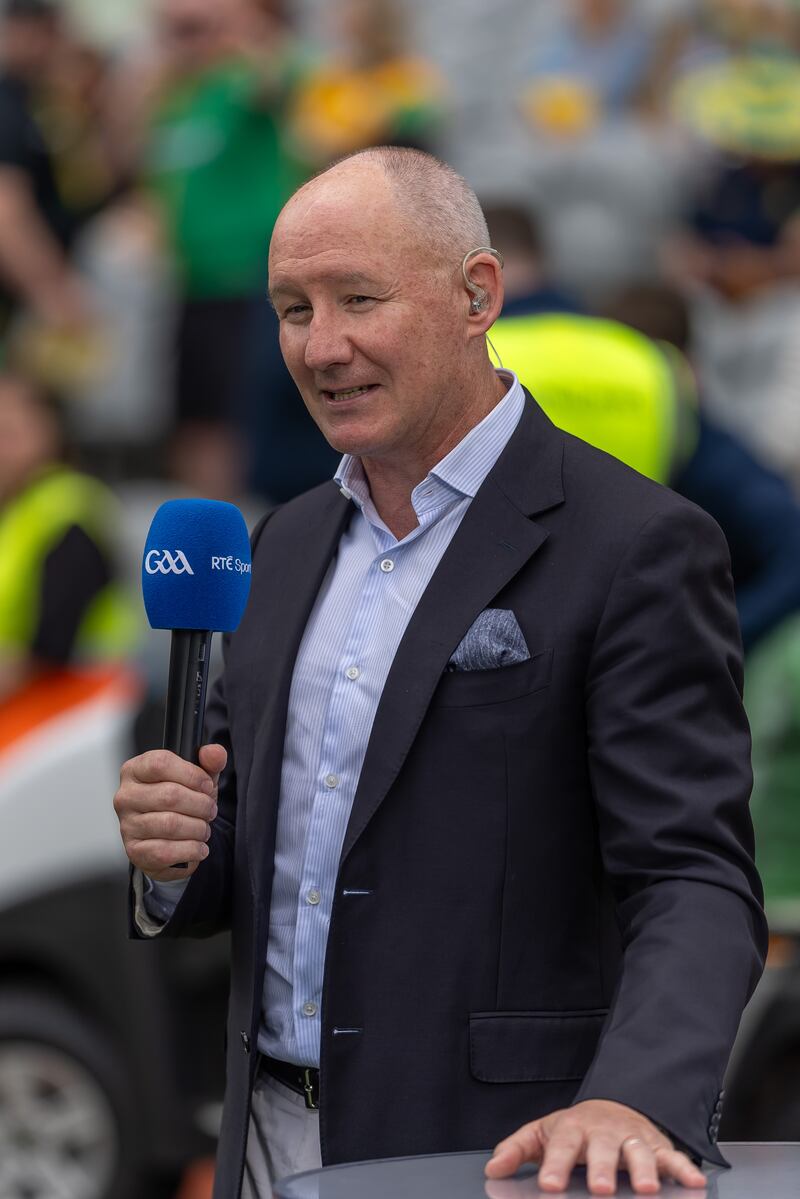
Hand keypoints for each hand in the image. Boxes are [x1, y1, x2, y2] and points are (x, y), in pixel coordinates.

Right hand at [114, 744, 226, 880]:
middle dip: (200, 805)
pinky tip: (198, 847)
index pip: (161, 763)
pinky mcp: (134, 851)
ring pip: (170, 824)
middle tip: (210, 811)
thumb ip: (209, 762)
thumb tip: (214, 753)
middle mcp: (126, 796)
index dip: (192, 774)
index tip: (207, 786)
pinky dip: (191, 849)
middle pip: (169, 795)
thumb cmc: (180, 804)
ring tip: (204, 829)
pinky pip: (166, 851)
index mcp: (136, 770)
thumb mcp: (197, 778)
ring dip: (197, 828)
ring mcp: (127, 825)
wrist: (170, 840)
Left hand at [485, 1100, 706, 1193]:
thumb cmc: (575, 1130)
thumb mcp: (543, 1133)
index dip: (554, 1165)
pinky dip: (684, 1168)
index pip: (561, 1147)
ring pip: (640, 1152)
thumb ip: (518, 1150)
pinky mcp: (657, 1146)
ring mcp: (632, 1139)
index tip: (548, 1185)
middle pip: (602, 1149)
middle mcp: (604, 1133)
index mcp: (573, 1130)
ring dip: (644, 1170)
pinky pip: (673, 1157)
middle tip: (600, 1188)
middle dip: (602, 1168)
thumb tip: (493, 1169)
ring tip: (647, 1190)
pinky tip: (694, 1183)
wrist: (613, 1107)